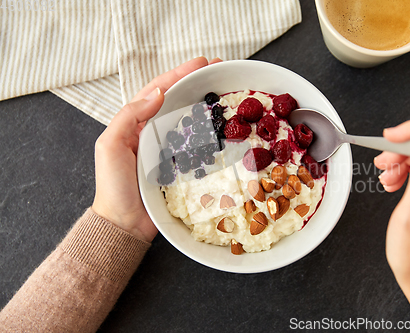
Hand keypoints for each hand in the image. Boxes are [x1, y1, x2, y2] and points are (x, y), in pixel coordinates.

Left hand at [92, 57, 221, 241]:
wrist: (125, 223)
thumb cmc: (114, 186)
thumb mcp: (110, 146)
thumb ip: (128, 117)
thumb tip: (157, 94)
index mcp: (135, 124)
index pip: (158, 91)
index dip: (178, 75)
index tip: (201, 64)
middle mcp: (153, 132)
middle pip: (177, 101)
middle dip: (197, 84)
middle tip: (220, 71)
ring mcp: (168, 149)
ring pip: (189, 120)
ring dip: (206, 105)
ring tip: (225, 93)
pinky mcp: (181, 167)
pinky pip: (197, 145)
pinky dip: (210, 133)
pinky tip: (223, 128)